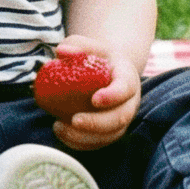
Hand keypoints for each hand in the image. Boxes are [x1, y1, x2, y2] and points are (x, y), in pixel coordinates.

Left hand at [47, 34, 139, 150]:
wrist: (108, 71)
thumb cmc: (96, 57)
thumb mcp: (89, 45)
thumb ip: (76, 45)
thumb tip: (60, 52)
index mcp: (127, 77)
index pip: (125, 88)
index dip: (113, 96)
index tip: (94, 99)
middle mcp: (130, 101)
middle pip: (121, 117)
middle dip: (98, 123)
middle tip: (74, 120)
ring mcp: (122, 118)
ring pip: (111, 135)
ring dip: (86, 137)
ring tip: (59, 127)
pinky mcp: (111, 132)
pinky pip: (100, 143)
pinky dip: (81, 143)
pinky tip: (62, 134)